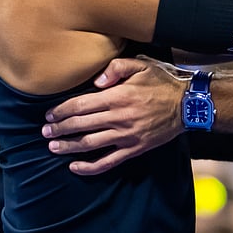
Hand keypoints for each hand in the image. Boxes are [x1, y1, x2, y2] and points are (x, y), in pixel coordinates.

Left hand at [42, 57, 187, 175]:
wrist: (188, 105)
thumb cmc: (162, 82)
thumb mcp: (141, 65)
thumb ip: (116, 68)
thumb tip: (95, 81)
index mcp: (117, 96)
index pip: (80, 105)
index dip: (61, 111)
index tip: (49, 115)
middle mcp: (119, 118)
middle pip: (80, 125)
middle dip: (59, 129)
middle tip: (45, 132)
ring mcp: (126, 136)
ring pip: (89, 145)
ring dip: (68, 147)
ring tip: (53, 147)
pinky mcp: (134, 149)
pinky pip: (108, 162)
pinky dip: (89, 167)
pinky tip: (75, 167)